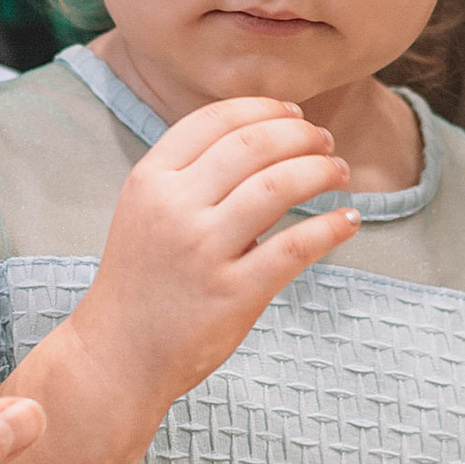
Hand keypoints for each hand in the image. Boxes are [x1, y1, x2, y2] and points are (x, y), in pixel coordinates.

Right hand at [61, 97, 357, 455]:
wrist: (116, 355)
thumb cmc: (140, 280)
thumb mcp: (146, 212)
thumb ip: (190, 176)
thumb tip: (262, 139)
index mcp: (151, 180)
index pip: (214, 120)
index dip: (263, 108)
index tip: (294, 113)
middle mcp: (175, 207)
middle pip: (253, 145)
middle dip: (300, 135)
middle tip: (325, 141)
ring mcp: (203, 250)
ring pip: (278, 186)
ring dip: (320, 171)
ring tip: (339, 172)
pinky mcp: (233, 293)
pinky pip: (295, 246)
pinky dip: (330, 227)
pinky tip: (348, 220)